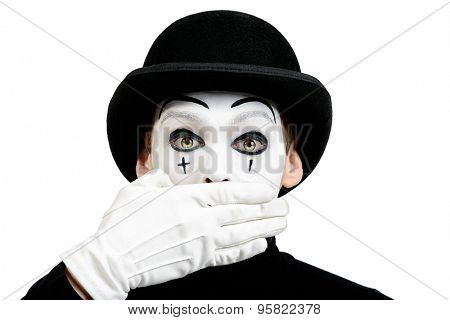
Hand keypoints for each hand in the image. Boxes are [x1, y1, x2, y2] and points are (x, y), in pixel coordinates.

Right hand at [61, 169, 287, 298]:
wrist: (112, 260)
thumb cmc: (121, 224)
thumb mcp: (138, 190)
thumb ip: (159, 179)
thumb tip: (171, 176)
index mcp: (185, 198)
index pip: (229, 193)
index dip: (253, 192)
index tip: (269, 191)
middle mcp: (198, 220)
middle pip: (241, 213)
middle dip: (267, 210)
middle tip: (285, 207)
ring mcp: (200, 242)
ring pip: (241, 234)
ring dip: (265, 228)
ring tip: (282, 223)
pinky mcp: (197, 261)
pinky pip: (229, 256)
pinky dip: (247, 250)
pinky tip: (260, 245)